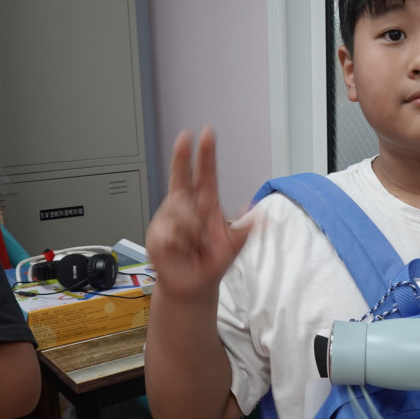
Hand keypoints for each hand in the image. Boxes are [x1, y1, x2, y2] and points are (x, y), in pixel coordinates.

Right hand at [146, 127, 252, 299]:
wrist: (194, 284)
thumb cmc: (212, 260)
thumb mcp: (236, 243)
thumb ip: (248, 227)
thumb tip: (261, 213)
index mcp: (205, 202)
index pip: (205, 174)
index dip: (205, 155)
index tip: (206, 134)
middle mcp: (185, 205)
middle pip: (181, 175)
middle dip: (182, 156)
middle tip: (185, 139)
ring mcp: (170, 218)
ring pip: (181, 211)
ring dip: (194, 231)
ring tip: (197, 244)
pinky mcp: (158, 233)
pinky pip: (171, 231)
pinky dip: (182, 243)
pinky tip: (182, 250)